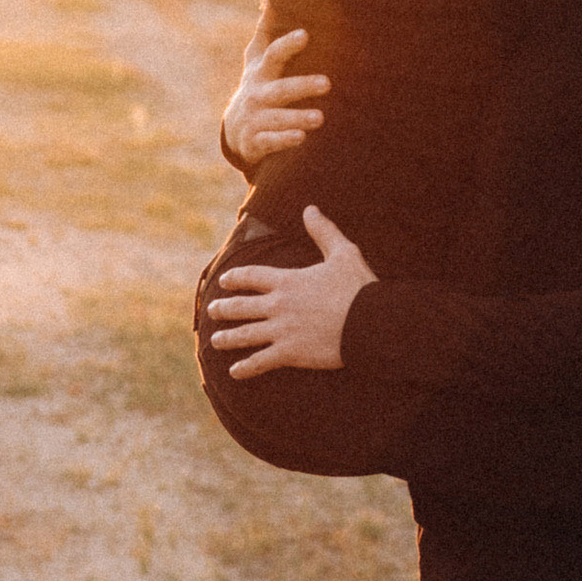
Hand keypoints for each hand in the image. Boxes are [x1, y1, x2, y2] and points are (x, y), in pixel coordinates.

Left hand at [205, 207, 373, 374]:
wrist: (369, 322)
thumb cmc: (358, 287)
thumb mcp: (343, 252)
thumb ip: (323, 231)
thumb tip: (310, 209)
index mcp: (288, 281)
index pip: (252, 276)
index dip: (235, 278)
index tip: (223, 281)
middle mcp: (278, 305)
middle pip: (241, 306)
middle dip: (224, 308)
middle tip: (212, 311)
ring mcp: (281, 330)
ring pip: (245, 335)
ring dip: (227, 338)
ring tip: (215, 341)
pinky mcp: (289, 353)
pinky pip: (260, 361)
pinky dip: (245, 368)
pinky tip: (234, 372)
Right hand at [221, 24, 328, 173]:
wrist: (237, 130)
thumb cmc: (257, 86)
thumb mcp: (257, 59)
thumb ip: (266, 31)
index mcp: (261, 73)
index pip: (273, 55)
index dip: (288, 45)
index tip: (305, 34)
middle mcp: (257, 95)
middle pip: (280, 90)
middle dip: (302, 86)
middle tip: (327, 83)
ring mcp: (255, 119)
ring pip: (277, 118)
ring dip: (297, 117)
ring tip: (320, 117)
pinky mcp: (255, 142)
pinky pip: (269, 142)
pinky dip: (284, 140)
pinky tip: (301, 138)